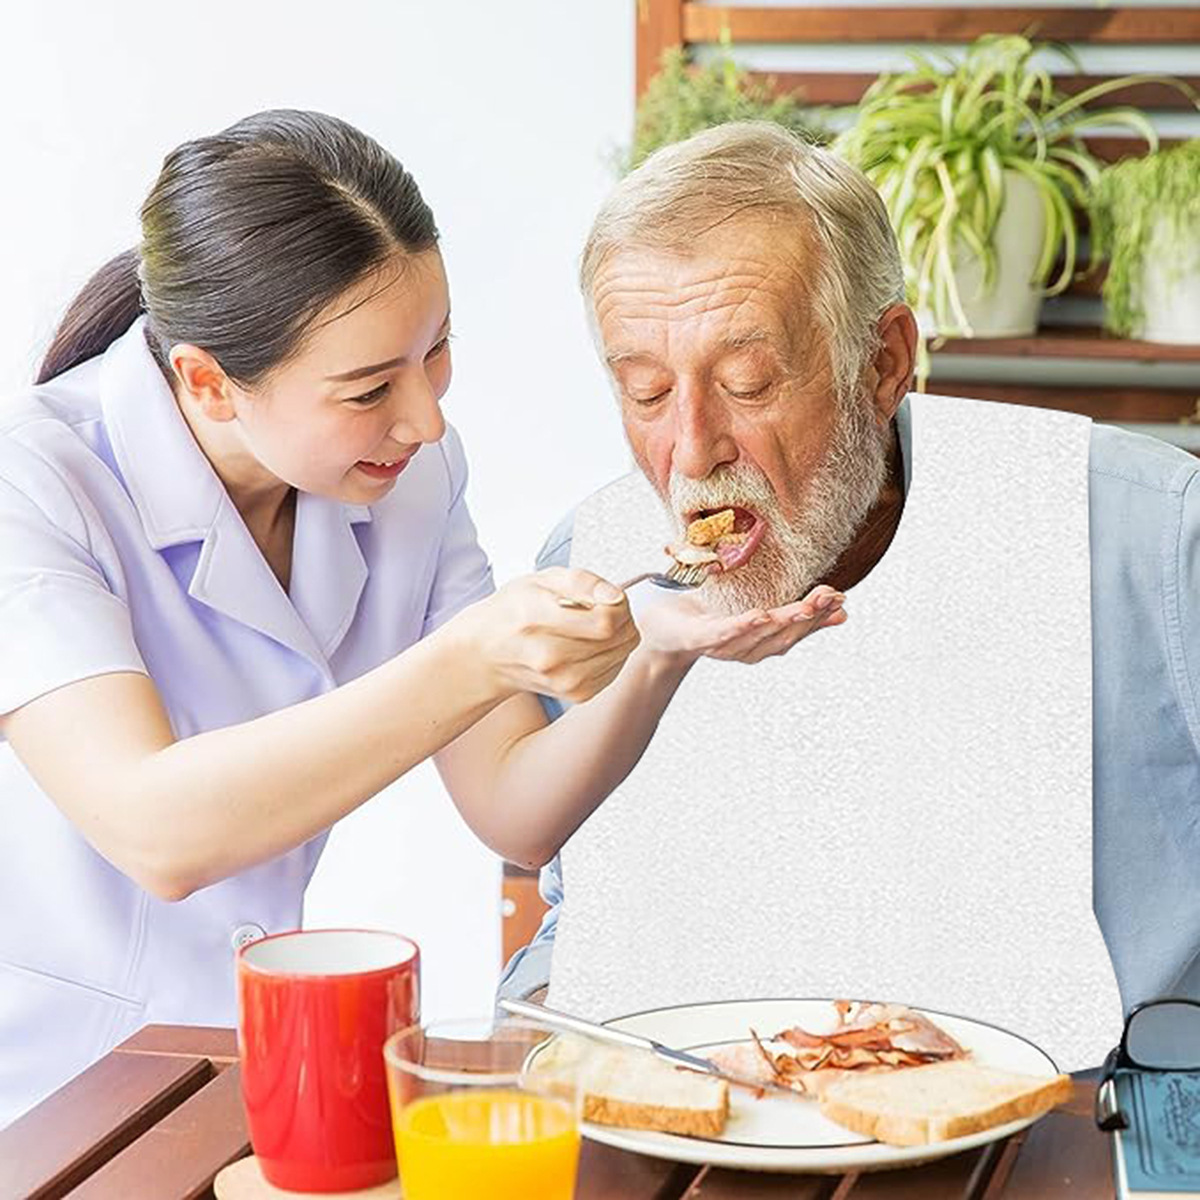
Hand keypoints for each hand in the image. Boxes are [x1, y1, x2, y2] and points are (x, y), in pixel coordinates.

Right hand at [458, 568, 640, 703]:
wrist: (488, 654)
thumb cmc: (515, 611)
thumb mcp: (539, 580)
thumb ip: (581, 582)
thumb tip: (616, 597)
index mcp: (536, 618)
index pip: (603, 621)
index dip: (617, 605)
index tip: (607, 596)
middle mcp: (549, 657)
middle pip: (618, 637)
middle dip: (621, 616)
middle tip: (601, 607)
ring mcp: (564, 680)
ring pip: (622, 652)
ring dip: (619, 634)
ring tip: (592, 625)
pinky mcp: (577, 694)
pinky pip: (617, 667)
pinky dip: (613, 652)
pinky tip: (590, 643)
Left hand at [635, 583, 845, 665]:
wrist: (658, 628)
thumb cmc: (706, 616)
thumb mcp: (752, 608)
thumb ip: (790, 611)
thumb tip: (839, 607)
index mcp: (757, 642)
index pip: (795, 631)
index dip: (819, 619)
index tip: (841, 601)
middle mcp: (743, 649)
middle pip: (782, 636)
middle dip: (809, 618)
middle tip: (831, 599)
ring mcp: (720, 645)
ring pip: (758, 637)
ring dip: (783, 621)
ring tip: (806, 606)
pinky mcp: (697, 637)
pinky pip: (722, 633)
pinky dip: (742, 626)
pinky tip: (759, 615)